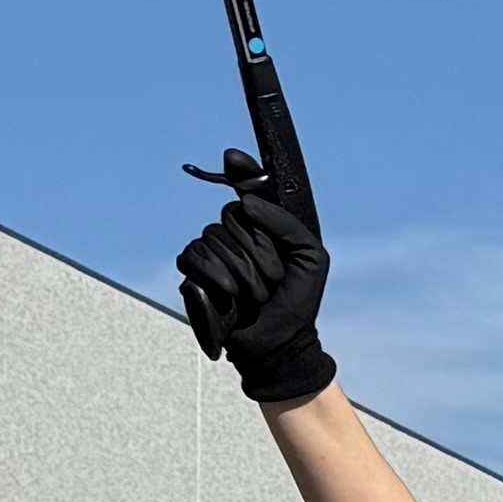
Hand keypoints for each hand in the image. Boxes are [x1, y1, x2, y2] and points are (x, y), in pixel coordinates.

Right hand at [171, 166, 333, 407]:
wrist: (278, 343)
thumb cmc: (297, 301)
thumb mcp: (309, 257)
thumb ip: (286, 223)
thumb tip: (247, 201)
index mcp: (265, 226)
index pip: (250, 190)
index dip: (243, 172)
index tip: (233, 157)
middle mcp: (236, 232)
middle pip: (233, 216)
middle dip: (259, 251)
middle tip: (273, 280)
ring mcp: (212, 250)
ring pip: (214, 238)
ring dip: (243, 273)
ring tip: (256, 295)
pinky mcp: (193, 272)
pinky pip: (194, 256)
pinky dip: (216, 277)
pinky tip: (231, 297)